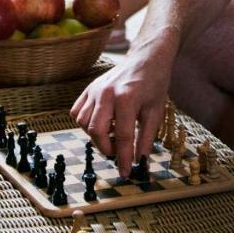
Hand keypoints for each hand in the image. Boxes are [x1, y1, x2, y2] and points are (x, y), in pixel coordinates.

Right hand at [70, 53, 171, 173]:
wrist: (146, 59)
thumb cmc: (154, 85)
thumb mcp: (156, 112)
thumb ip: (146, 138)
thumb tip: (140, 162)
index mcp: (127, 99)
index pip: (122, 136)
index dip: (123, 158)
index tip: (125, 173)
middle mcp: (107, 94)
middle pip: (96, 131)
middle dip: (105, 148)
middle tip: (118, 151)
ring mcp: (95, 90)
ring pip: (83, 122)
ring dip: (95, 135)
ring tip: (112, 133)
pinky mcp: (88, 88)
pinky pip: (77, 112)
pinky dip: (85, 122)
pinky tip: (102, 122)